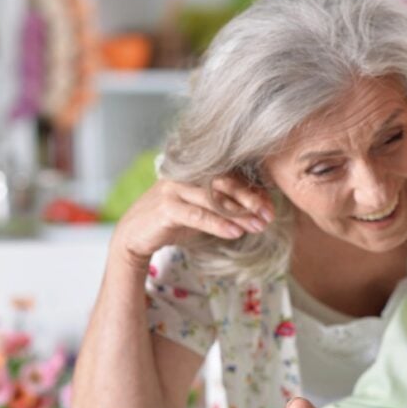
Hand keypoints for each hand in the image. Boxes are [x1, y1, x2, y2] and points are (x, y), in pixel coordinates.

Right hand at [113, 175, 275, 267]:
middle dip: (250, 198)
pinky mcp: (165, 206)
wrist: (136, 236)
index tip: (271, 207)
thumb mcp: (205, 211)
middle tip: (269, 215)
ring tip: (258, 226)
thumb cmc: (175, 221)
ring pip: (213, 198)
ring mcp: (174, 188)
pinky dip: (218, 223)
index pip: (231, 176)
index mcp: (196, 171)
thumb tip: (260, 209)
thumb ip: (227, 206)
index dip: (253, 191)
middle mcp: (186, 175)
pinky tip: (235, 233)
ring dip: (239, 213)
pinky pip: (197, 214)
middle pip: (225, 182)